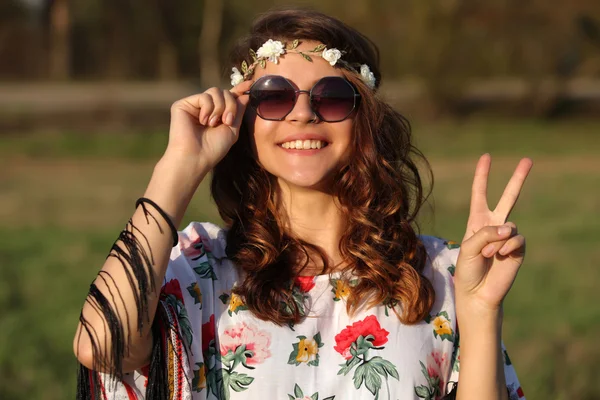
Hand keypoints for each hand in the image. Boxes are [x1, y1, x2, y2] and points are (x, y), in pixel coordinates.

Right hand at [163, 81, 252, 171]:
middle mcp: (205, 108)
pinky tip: (202, 121)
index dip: (239, 89)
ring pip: (215, 91)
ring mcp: (194, 105)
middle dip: (230, 105)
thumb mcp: (232, 129)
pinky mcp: (183, 104)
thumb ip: (239, 111)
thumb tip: (245, 94)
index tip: (251, 83)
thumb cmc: (214, 148)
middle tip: (226, 122)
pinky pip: (204, 96)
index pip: (229, 97)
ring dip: (220, 108)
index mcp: (217, 114)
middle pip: (225, 92)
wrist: (196, 157)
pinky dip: (208, 108)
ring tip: (213, 124)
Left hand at [455, 154, 532, 314]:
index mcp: (477, 221)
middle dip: (517, 179)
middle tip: (528, 159)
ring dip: (496, 241)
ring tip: (488, 255)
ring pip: (509, 226)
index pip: (480, 194)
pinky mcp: (518, 249)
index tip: (486, 157)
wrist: (478, 292)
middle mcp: (494, 226)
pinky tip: (500, 257)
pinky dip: (507, 247)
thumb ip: (487, 233)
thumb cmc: (468, 269)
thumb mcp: (469, 247)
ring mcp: (507, 237)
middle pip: (508, 197)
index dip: (482, 176)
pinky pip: (516, 239)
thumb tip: (510, 228)